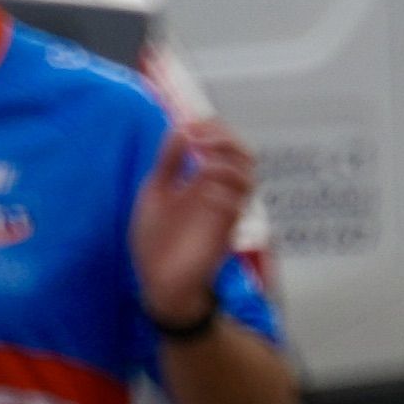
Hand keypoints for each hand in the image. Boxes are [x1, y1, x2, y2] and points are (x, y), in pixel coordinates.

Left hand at [135, 125, 262, 330]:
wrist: (159, 281)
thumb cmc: (156, 240)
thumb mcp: (155, 191)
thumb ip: (170, 161)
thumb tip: (181, 128)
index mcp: (200, 179)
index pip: (221, 144)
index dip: (212, 128)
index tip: (192, 123)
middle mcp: (218, 190)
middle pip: (243, 155)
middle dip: (226, 138)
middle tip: (201, 137)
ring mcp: (224, 209)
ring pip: (248, 175)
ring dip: (228, 160)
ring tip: (203, 159)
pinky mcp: (225, 229)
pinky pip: (237, 202)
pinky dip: (224, 188)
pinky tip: (204, 186)